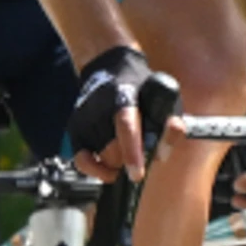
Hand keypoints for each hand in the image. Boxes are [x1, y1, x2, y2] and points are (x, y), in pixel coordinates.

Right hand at [68, 45, 160, 178]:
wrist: (112, 70)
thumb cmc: (144, 90)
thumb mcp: (165, 99)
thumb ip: (170, 125)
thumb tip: (161, 155)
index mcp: (124, 96)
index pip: (126, 126)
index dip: (132, 152)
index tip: (137, 175)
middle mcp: (99, 107)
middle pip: (112, 150)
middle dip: (129, 160)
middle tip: (140, 153)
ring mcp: (84, 118)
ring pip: (101, 158)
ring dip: (117, 163)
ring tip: (126, 149)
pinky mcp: (75, 129)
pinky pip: (82, 161)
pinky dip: (95, 170)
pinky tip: (108, 169)